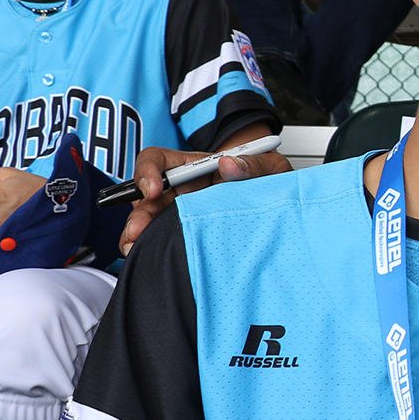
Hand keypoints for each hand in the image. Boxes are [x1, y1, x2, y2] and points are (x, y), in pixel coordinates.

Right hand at [118, 137, 287, 254]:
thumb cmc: (270, 182)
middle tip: (137, 231)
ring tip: (136, 250)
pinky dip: (151, 250)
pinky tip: (149, 259)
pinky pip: (163, 242)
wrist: (282, 208)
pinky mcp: (188, 236)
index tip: (154, 189)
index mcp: (194, 167)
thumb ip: (253, 163)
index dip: (148, 171)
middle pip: (146, 197)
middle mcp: (182, 191)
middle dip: (138, 214)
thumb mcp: (270, 167)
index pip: (158, 160)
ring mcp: (182, 215)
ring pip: (149, 223)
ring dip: (138, 236)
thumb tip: (229, 165)